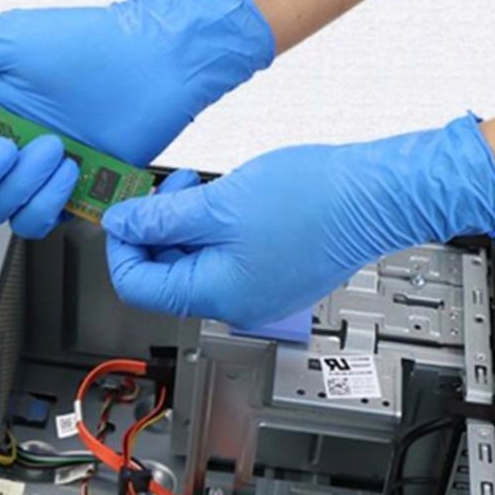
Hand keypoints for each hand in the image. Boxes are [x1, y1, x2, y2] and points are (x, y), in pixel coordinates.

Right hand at [0, 0, 274, 237]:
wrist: (155, 65)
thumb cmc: (89, 46)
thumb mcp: (11, 40)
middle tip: (6, 146)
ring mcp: (31, 171)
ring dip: (20, 185)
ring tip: (53, 148)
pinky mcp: (63, 192)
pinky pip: (36, 221)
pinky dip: (49, 202)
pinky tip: (70, 171)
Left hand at [102, 115, 494, 332]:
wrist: (375, 195)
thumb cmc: (312, 199)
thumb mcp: (217, 204)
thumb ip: (160, 219)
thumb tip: (120, 225)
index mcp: (216, 296)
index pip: (137, 285)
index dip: (122, 245)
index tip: (123, 213)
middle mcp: (234, 305)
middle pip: (164, 274)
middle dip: (155, 230)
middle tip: (168, 191)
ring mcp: (255, 292)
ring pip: (192, 262)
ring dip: (183, 225)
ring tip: (198, 189)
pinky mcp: (269, 275)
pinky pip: (221, 258)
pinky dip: (209, 229)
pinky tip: (221, 202)